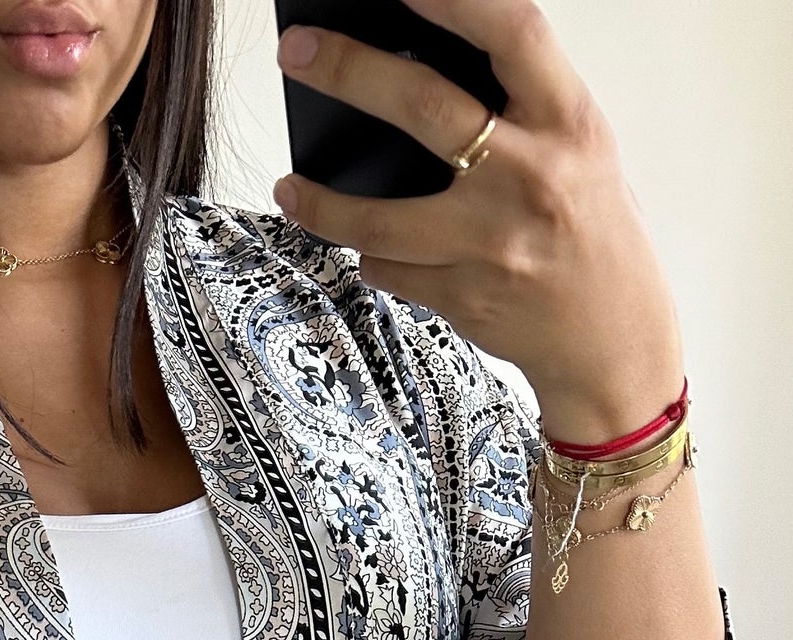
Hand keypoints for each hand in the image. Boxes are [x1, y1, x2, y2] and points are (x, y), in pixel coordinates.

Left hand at [273, 0, 683, 444]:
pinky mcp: (464, 297)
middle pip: (423, 107)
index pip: (511, 34)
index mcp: (569, 122)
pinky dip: (374, 257)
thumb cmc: (592, 231)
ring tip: (290, 188)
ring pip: (378, 218)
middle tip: (297, 52)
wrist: (614, 341)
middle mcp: (531, 176)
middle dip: (349, 71)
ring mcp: (492, 242)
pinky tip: (372, 249)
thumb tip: (421, 63)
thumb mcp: (580, 150)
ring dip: (321, 204)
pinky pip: (390, 269)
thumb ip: (520, 108)